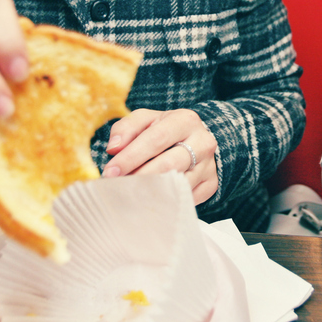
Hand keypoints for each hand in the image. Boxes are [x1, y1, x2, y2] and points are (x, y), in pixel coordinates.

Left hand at [103, 108, 217, 204]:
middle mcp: (202, 142)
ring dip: (150, 192)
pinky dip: (165, 201)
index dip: (131, 157)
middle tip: (116, 187)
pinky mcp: (210, 184)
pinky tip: (148, 200)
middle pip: (168, 164)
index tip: (110, 172)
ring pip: (178, 184)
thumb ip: (126, 128)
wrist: (196, 140)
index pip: (156, 139)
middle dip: (139, 177)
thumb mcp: (145, 120)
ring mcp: (209, 165)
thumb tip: (113, 148)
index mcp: (185, 121)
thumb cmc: (164, 130)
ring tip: (129, 194)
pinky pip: (186, 198)